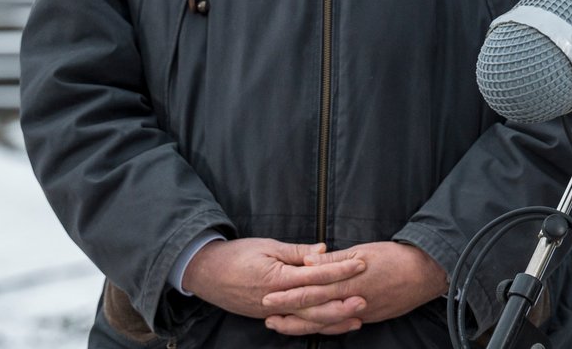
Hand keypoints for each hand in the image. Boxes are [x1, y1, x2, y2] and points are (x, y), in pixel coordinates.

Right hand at [183, 238, 367, 331]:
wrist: (206, 273)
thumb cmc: (237, 255)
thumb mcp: (268, 246)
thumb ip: (297, 251)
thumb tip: (323, 251)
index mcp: (278, 278)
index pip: (316, 275)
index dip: (340, 270)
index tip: (361, 263)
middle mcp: (276, 299)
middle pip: (314, 305)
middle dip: (341, 303)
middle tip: (365, 299)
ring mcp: (271, 312)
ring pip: (307, 320)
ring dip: (332, 321)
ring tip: (356, 319)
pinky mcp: (268, 316)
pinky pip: (295, 324)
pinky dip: (314, 327)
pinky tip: (330, 326)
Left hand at [258, 241, 447, 334]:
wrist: (425, 273)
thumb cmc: (395, 257)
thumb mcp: (363, 251)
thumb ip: (334, 259)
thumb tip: (308, 261)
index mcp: (348, 282)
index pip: (311, 290)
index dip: (288, 295)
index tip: (268, 296)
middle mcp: (351, 301)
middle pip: (313, 312)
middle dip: (288, 315)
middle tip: (266, 316)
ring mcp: (360, 313)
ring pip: (325, 323)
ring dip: (301, 325)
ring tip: (281, 325)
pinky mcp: (368, 317)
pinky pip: (340, 326)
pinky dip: (323, 327)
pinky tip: (312, 327)